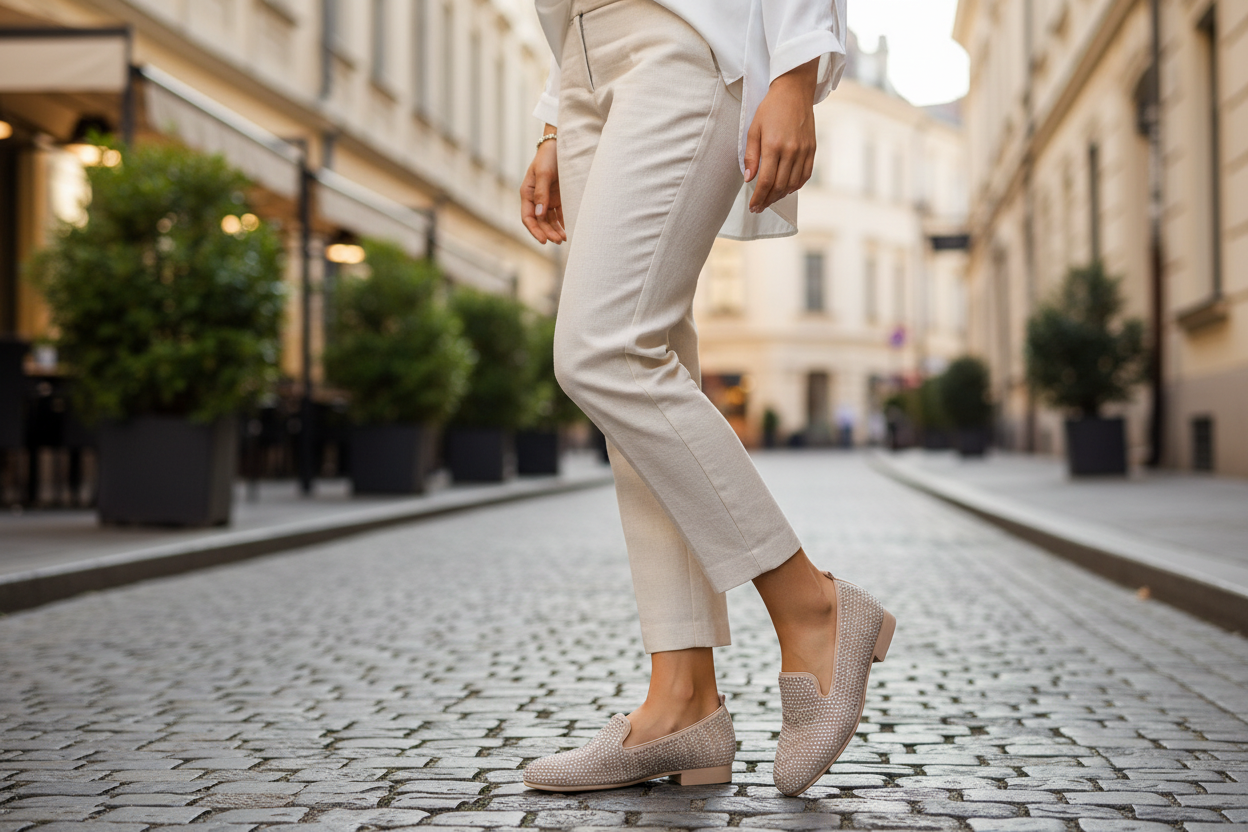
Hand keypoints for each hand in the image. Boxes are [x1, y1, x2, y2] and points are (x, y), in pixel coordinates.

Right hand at [521, 125, 565, 243]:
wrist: (561, 144)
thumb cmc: (549, 156)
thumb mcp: (543, 173)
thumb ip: (541, 194)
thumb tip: (539, 214)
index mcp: (527, 193)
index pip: (527, 217)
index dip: (535, 230)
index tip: (544, 240)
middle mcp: (536, 199)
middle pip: (540, 221)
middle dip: (548, 232)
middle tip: (559, 241)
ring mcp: (548, 199)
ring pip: (549, 221)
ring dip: (555, 231)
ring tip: (564, 239)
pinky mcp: (559, 198)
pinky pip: (560, 215)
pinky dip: (563, 223)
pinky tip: (569, 230)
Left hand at [744, 59, 818, 213]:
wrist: (794, 92)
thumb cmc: (770, 109)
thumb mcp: (754, 129)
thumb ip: (751, 155)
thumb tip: (749, 178)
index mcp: (773, 146)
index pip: (765, 182)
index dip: (758, 198)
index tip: (753, 206)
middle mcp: (791, 151)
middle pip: (779, 186)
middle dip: (768, 200)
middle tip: (759, 207)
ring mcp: (803, 151)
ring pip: (793, 184)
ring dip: (780, 195)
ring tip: (770, 199)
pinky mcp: (812, 149)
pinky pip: (805, 175)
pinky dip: (796, 186)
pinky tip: (787, 189)